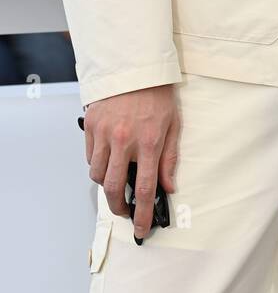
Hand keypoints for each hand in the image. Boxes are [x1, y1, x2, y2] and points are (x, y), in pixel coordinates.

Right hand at [82, 85, 179, 239]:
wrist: (135, 65)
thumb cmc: (157, 93)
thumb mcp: (173, 124)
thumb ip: (169, 158)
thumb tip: (168, 186)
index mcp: (149, 141)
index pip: (144, 188)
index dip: (141, 214)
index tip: (141, 228)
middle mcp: (124, 140)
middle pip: (112, 188)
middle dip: (117, 207)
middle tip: (124, 210)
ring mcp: (104, 133)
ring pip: (96, 174)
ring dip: (105, 184)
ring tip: (116, 180)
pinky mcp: (90, 125)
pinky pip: (89, 156)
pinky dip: (97, 163)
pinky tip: (108, 158)